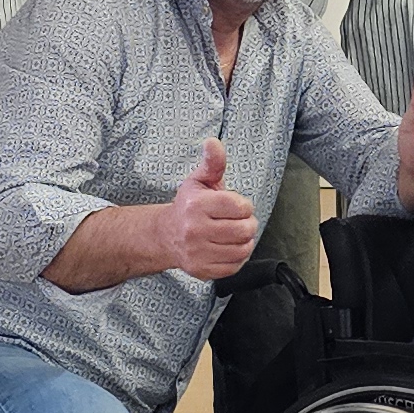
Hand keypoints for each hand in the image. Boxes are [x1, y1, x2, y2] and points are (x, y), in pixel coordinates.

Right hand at [162, 138, 259, 279]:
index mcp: (196, 205)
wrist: (166, 235)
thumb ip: (213, 162)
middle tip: (237, 221)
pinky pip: (235, 266)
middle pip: (244, 229)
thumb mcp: (200, 180)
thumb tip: (213, 142)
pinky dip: (237, 257)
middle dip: (247, 224)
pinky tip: (227, 247)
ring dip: (244, 241)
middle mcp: (194, 229)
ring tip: (233, 234)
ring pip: (243, 249)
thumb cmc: (188, 206)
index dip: (244, 205)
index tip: (235, 205)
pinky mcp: (201, 269)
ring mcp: (197, 252)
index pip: (240, 206)